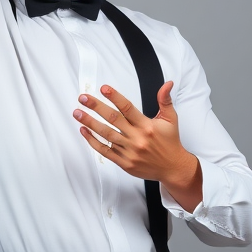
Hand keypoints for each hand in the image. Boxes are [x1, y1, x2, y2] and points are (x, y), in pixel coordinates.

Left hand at [73, 82, 203, 211]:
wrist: (173, 168)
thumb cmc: (170, 142)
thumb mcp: (171, 119)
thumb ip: (165, 100)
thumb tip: (167, 83)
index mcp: (147, 126)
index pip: (128, 108)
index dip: (115, 97)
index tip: (104, 88)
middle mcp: (137, 138)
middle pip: (113, 119)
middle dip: (96, 107)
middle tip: (83, 98)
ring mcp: (129, 151)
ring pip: (106, 134)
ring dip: (90, 123)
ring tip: (77, 112)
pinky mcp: (124, 162)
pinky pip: (105, 150)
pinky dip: (92, 141)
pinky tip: (84, 131)